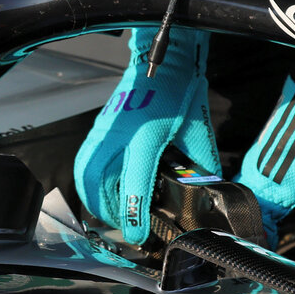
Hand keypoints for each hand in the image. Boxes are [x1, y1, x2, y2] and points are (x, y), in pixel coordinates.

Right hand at [73, 26, 217, 244]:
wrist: (162, 57)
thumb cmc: (181, 90)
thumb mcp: (198, 129)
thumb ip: (202, 164)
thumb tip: (210, 190)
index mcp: (146, 136)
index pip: (134, 184)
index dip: (134, 216)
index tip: (139, 235)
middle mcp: (118, 134)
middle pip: (97, 185)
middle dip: (109, 213)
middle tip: (127, 226)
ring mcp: (104, 129)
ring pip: (85, 175)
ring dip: (96, 200)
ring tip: (115, 213)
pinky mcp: (99, 126)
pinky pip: (85, 161)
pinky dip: (90, 182)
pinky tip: (105, 190)